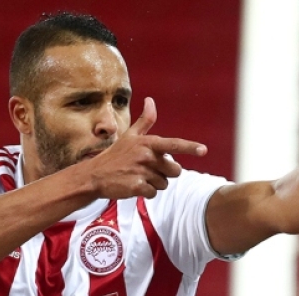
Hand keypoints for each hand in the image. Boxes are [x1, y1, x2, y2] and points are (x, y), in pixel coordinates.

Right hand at [85, 97, 206, 198]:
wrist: (95, 175)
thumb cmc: (115, 155)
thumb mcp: (130, 136)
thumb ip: (145, 121)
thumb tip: (151, 100)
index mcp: (148, 143)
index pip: (173, 144)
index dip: (190, 147)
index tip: (203, 150)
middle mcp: (146, 156)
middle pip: (175, 170)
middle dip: (165, 173)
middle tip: (148, 170)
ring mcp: (142, 172)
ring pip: (164, 184)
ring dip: (154, 183)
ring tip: (138, 177)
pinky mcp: (137, 187)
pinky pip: (153, 193)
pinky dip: (146, 193)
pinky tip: (134, 186)